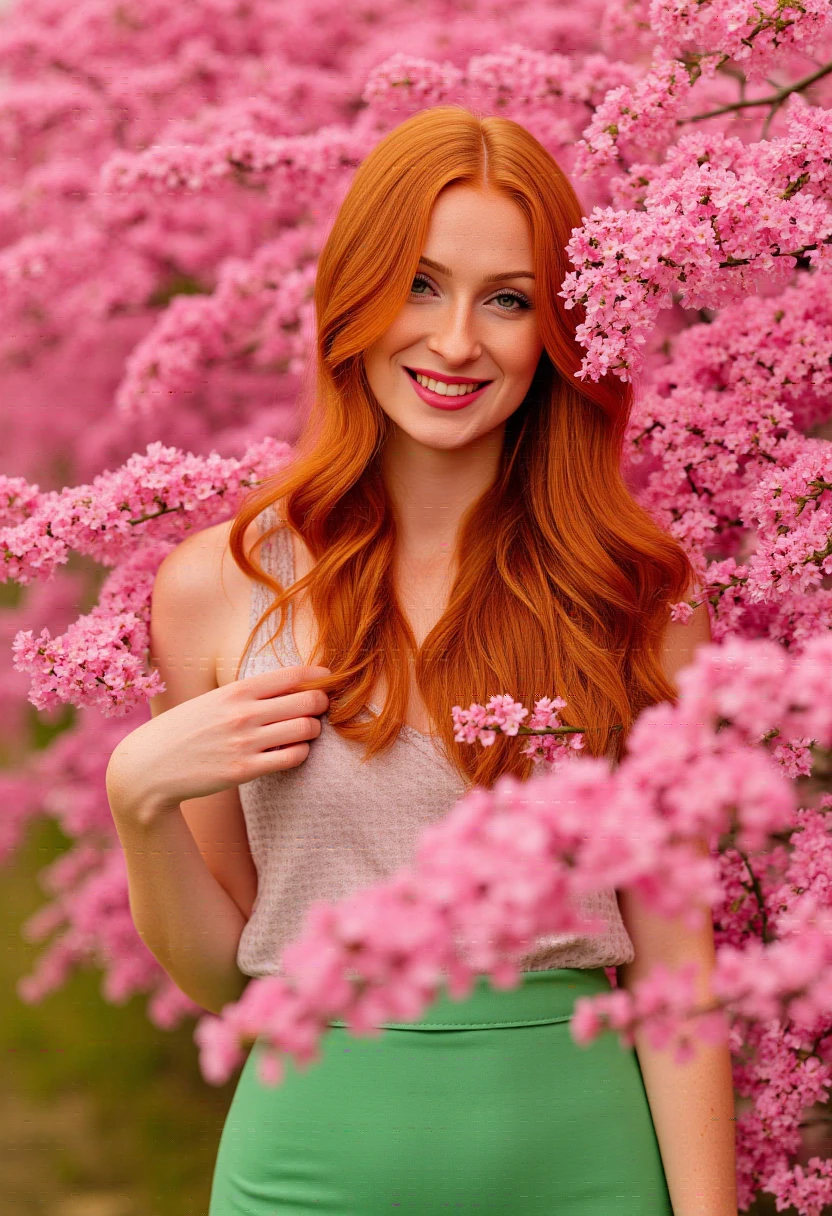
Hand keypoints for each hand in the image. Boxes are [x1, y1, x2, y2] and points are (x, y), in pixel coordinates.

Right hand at [106, 665, 330, 822]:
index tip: (328, 679)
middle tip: (320, 709)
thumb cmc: (183, 730)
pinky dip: (300, 753)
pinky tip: (292, 752)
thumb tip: (289, 686)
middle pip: (309, 700)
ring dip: (314, 730)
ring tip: (306, 731)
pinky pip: (293, 757)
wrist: (149, 766)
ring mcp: (245, 742)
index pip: (293, 674)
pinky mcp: (245, 770)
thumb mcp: (212, 701)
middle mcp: (243, 712)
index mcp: (236, 690)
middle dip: (322, 703)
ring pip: (306, 729)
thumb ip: (246, 694)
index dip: (319, 675)